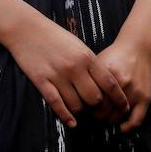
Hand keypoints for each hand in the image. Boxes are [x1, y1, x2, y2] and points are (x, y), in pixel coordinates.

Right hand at [6, 16, 129, 128]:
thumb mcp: (78, 45)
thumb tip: (103, 84)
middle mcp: (74, 67)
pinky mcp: (42, 81)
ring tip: (84, 114)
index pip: (109, 83)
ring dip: (82, 112)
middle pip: (94, 98)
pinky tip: (72, 122)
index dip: (119, 98)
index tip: (123, 107)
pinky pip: (57, 104)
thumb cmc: (54, 36)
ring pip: (77, 105)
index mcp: (86, 56)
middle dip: (99, 108)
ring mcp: (58, 75)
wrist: (27, 29)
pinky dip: (66, 116)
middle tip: (100, 113)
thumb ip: (91, 63)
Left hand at [91, 39, 150, 131]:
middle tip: (92, 116)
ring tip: (104, 118)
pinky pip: (137, 119)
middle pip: (104, 112)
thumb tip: (76, 97)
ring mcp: (134, 92)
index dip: (86, 109)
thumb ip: (88, 78)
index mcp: (107, 75)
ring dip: (110, 121)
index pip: (92, 102)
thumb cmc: (115, 56)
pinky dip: (129, 126)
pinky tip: (121, 127)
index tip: (83, 110)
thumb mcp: (98, 62)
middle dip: (96, 117)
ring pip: (118, 117)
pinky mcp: (145, 97)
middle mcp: (121, 84)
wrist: (138, 49)